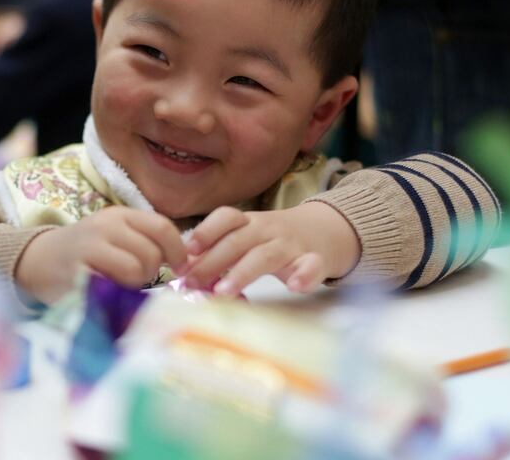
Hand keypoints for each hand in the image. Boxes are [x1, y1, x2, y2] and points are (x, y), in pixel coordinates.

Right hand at [16, 207, 187, 303]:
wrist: (38, 260)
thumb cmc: (86, 251)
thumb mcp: (115, 235)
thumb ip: (145, 241)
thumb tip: (186, 262)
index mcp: (119, 215)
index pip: (162, 227)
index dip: (177, 251)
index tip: (178, 268)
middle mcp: (104, 226)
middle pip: (151, 253)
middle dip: (151, 272)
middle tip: (136, 278)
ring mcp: (89, 248)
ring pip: (136, 270)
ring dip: (134, 285)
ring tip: (119, 284)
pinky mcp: (77, 273)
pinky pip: (113, 288)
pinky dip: (116, 295)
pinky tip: (106, 292)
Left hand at [181, 203, 359, 295]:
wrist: (326, 231)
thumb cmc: (274, 240)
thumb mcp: (246, 239)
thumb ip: (218, 251)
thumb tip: (183, 267)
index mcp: (249, 222)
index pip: (226, 218)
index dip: (206, 231)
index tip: (187, 251)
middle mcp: (268, 230)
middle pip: (238, 241)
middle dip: (212, 262)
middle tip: (192, 283)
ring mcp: (292, 244)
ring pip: (266, 255)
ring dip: (243, 273)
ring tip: (224, 292)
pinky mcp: (315, 260)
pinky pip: (312, 266)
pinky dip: (305, 275)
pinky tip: (295, 286)